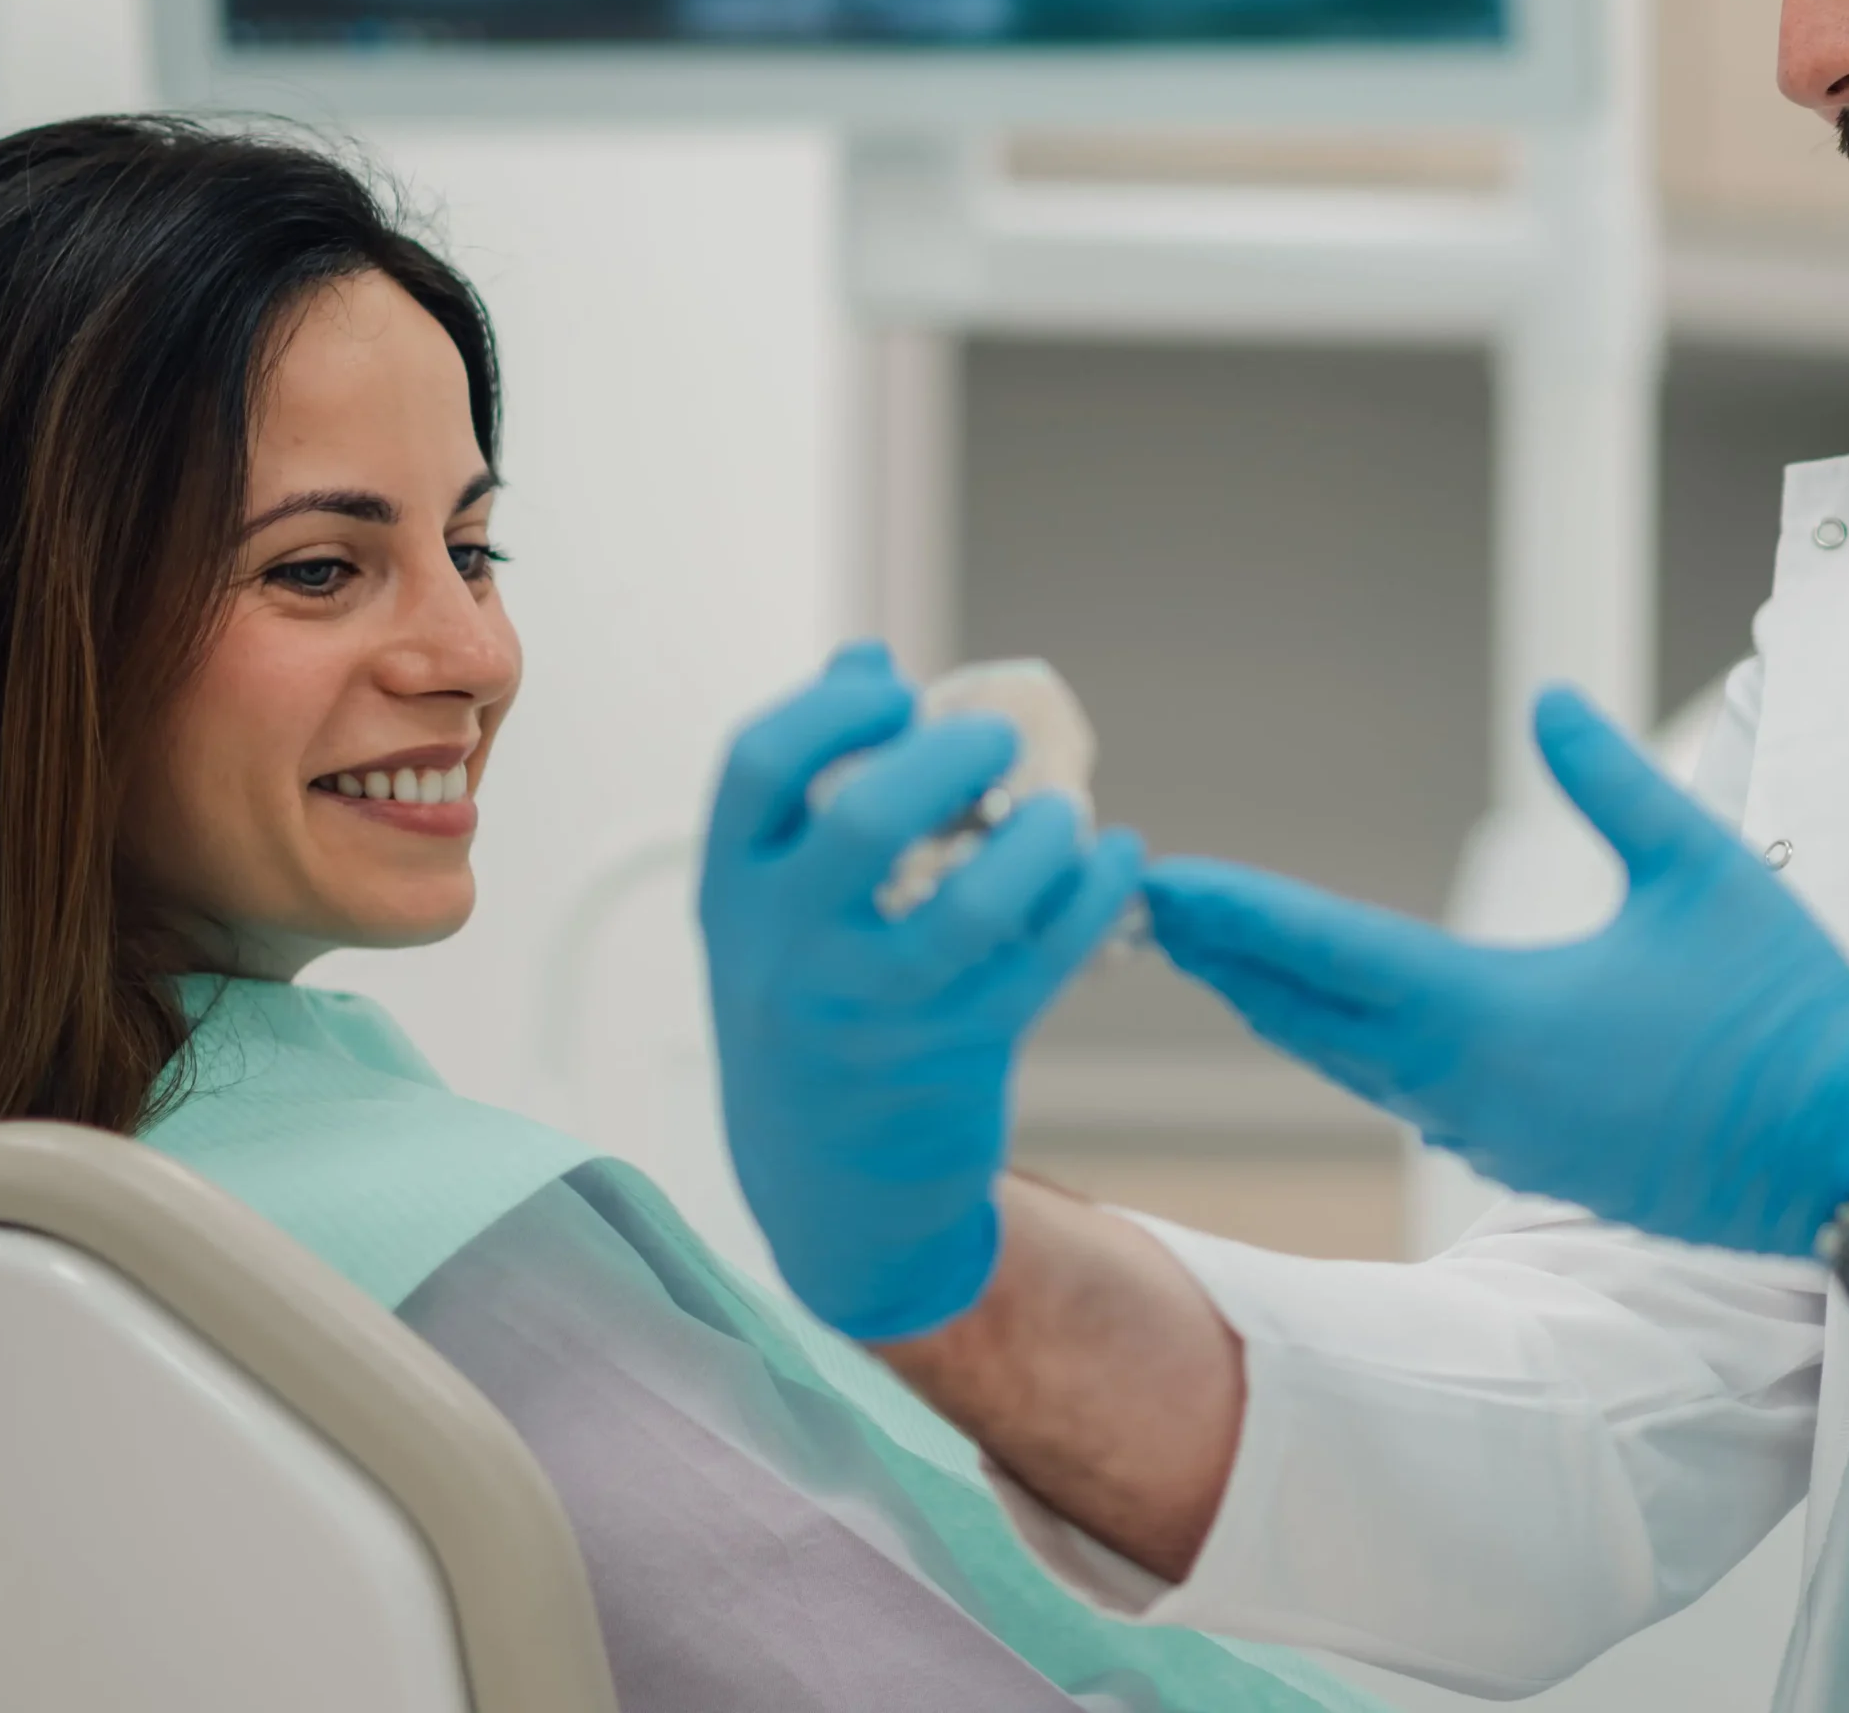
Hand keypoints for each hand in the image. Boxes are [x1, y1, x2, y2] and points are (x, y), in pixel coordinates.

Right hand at [701, 642, 1141, 1341]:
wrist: (827, 1189)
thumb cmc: (810, 1005)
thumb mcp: (777, 908)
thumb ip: (813, 792)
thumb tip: (862, 658)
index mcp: (733, 895)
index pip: (757, 767)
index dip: (832, 707)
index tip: (894, 687)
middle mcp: (786, 954)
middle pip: (863, 825)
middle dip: (945, 758)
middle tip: (997, 740)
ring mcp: (868, 1015)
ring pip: (971, 911)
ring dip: (1040, 841)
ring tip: (1068, 811)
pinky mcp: (951, 1058)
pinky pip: (1040, 966)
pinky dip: (1093, 901)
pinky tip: (1115, 859)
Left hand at [1143, 686, 1848, 1255]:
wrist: (1845, 1153)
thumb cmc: (1783, 1010)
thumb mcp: (1701, 869)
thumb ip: (1612, 782)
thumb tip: (1550, 700)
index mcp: (1495, 1017)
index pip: (1330, 952)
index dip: (1239, 911)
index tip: (1163, 881)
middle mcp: (1470, 1087)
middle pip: (1312, 1013)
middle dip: (1227, 954)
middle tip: (1144, 907)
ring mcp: (1494, 1132)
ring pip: (1351, 1061)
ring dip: (1275, 1003)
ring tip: (1210, 955)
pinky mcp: (1527, 1155)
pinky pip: (1402, 1092)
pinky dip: (1342, 1046)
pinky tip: (1327, 1024)